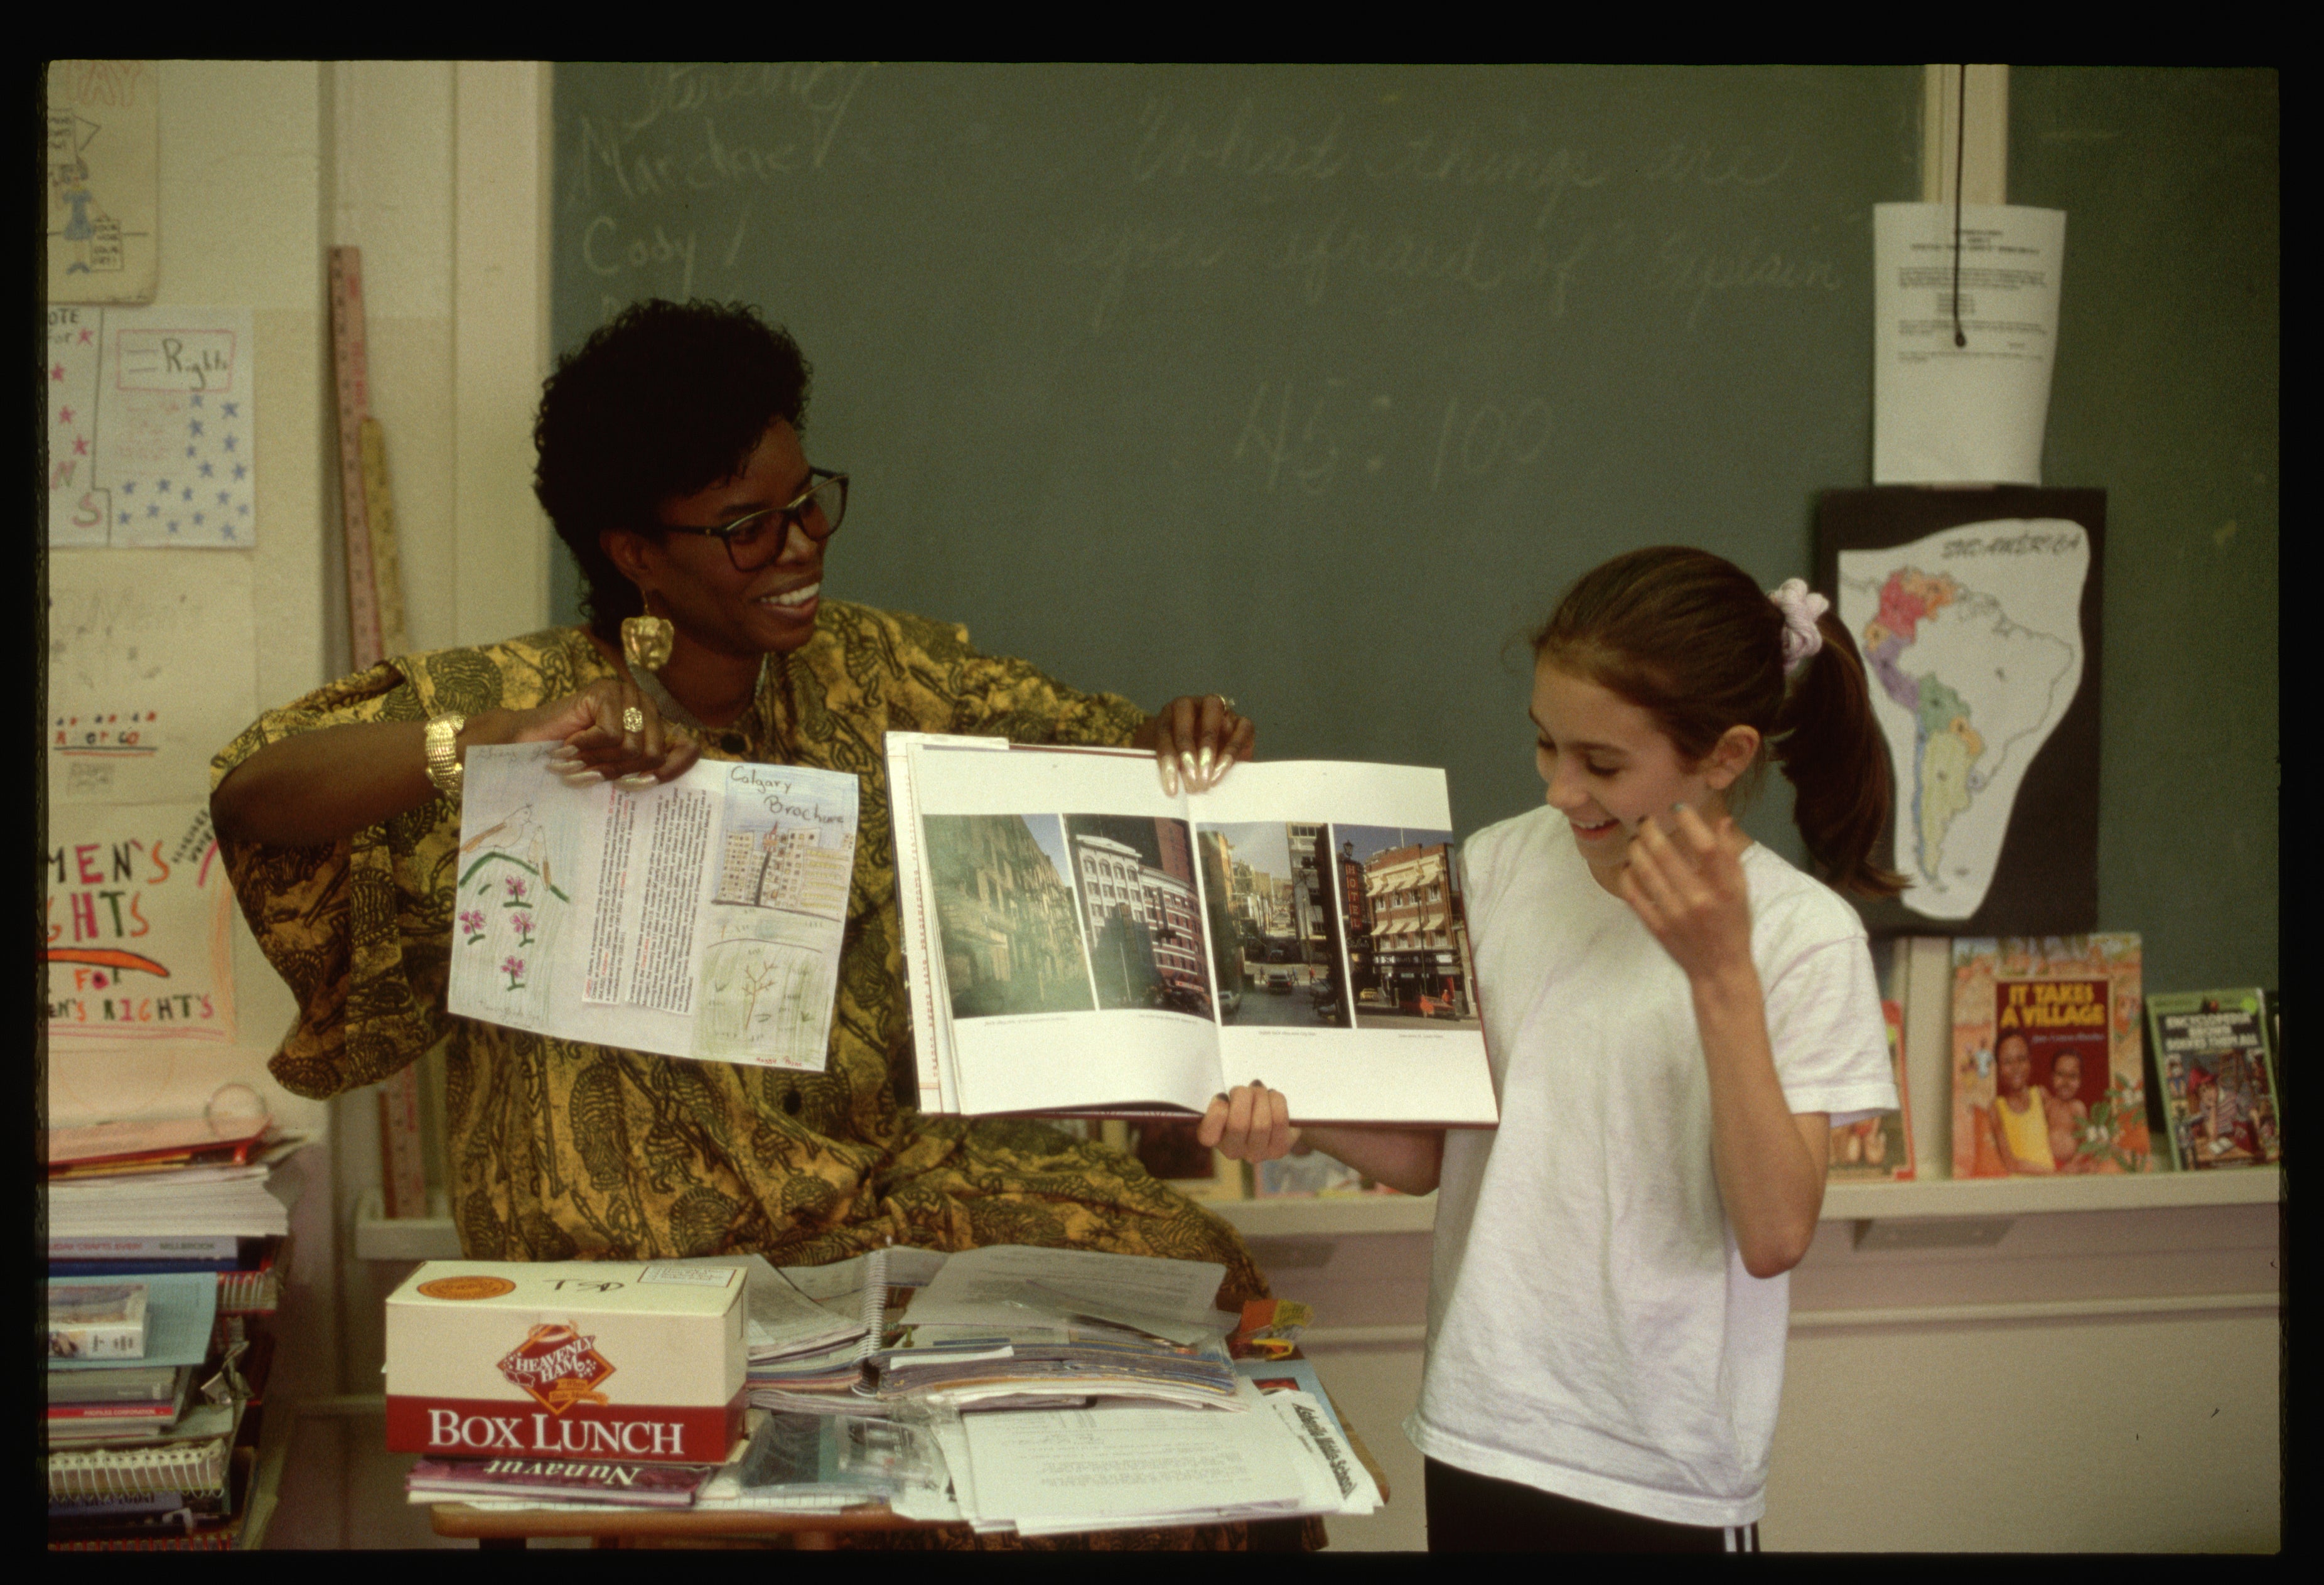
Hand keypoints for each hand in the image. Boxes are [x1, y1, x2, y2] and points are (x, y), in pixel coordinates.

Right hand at [497, 679, 701, 788]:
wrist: (524, 741)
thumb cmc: (570, 758)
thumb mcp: (613, 768)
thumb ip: (642, 770)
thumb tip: (664, 780)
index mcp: (654, 724)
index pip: (687, 747)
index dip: (675, 770)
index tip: (645, 786)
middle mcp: (645, 706)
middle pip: (654, 755)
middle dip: (620, 771)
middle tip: (591, 773)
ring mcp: (626, 694)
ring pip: (631, 747)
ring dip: (598, 761)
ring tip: (575, 760)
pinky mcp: (605, 691)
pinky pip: (610, 735)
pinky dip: (586, 747)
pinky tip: (568, 745)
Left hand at [1137, 695, 1254, 795]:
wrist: (1205, 763)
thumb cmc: (1183, 765)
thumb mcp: (1171, 764)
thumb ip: (1167, 768)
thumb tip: (1165, 788)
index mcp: (1170, 712)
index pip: (1164, 728)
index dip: (1167, 757)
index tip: (1172, 787)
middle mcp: (1195, 704)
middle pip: (1186, 709)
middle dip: (1186, 746)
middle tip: (1190, 780)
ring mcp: (1220, 710)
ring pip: (1215, 710)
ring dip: (1209, 744)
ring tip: (1206, 777)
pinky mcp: (1242, 723)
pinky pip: (1243, 727)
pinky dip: (1233, 749)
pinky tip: (1222, 770)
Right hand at [1197, 1082, 1297, 1161]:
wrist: (1269, 1117)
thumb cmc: (1241, 1101)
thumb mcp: (1225, 1097)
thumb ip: (1223, 1094)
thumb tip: (1242, 1089)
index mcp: (1211, 1138)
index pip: (1208, 1135)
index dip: (1217, 1110)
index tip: (1223, 1096)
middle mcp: (1232, 1151)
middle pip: (1238, 1125)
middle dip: (1244, 1096)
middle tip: (1246, 1088)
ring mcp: (1256, 1153)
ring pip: (1261, 1123)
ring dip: (1261, 1097)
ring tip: (1260, 1090)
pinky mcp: (1278, 1149)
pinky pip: (1278, 1120)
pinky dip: (1276, 1101)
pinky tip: (1272, 1096)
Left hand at [1617, 803, 1753, 983]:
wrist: (1719, 969)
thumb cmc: (1733, 924)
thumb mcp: (1740, 890)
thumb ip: (1730, 855)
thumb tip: (1722, 819)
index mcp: (1726, 889)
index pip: (1706, 846)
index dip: (1689, 821)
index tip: (1677, 808)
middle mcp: (1700, 900)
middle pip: (1667, 854)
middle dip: (1650, 830)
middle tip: (1645, 820)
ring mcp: (1675, 914)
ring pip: (1645, 870)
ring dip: (1636, 848)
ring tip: (1636, 839)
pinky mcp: (1656, 927)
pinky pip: (1633, 894)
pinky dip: (1628, 874)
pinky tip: (1629, 864)